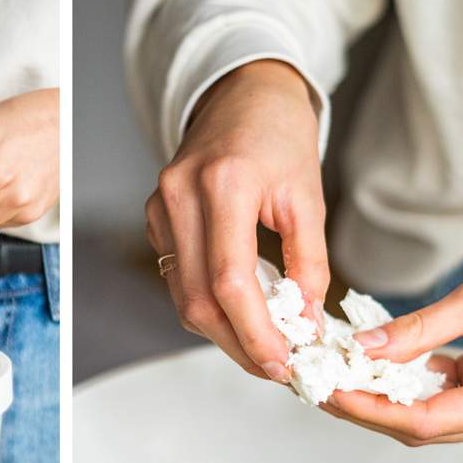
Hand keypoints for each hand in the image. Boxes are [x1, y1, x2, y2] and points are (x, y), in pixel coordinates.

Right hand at [145, 60, 327, 381]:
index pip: (229, 281)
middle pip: (198, 300)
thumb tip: (305, 325)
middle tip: (277, 368)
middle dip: (239, 344)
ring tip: (264, 346)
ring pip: (183, 297)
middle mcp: (180, 196)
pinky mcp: (154, 218)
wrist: (241, 94)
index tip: (284, 364)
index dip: (255, 333)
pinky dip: (208, 305)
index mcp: (223, 184)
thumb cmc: (279, 136)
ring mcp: (160, 207)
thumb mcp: (308, 197)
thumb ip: (308, 264)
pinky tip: (240, 312)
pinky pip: (178, 278)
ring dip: (223, 332)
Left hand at [324, 216, 462, 444]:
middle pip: (423, 427)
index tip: (329, 391)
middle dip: (368, 407)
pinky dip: (410, 384)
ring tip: (339, 374)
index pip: (423, 421)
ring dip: (385, 398)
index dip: (369, 409)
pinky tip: (378, 365)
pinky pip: (446, 398)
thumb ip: (418, 329)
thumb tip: (362, 348)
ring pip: (431, 416)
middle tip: (320, 384)